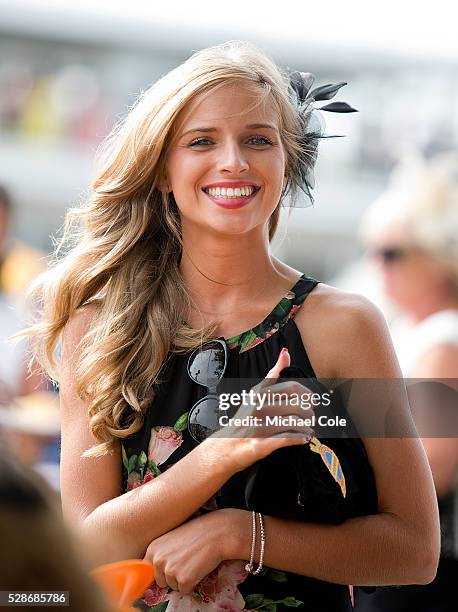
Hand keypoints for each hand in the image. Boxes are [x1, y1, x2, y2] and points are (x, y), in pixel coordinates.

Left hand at [145, 508, 240, 593]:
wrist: (216, 532)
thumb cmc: (196, 533)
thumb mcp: (171, 539)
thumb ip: (161, 554)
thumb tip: (154, 573)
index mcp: (152, 548)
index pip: (148, 570)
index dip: (161, 570)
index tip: (172, 565)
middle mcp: (158, 560)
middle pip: (161, 581)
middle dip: (173, 576)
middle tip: (186, 560)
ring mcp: (170, 570)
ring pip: (173, 586)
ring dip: (183, 578)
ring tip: (193, 561)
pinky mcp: (183, 579)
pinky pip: (185, 590)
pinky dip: (193, 582)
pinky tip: (198, 567)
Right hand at [202, 348, 314, 473]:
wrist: (225, 446)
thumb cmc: (243, 418)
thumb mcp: (255, 393)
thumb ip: (272, 374)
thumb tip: (285, 353)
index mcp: (259, 394)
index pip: (292, 388)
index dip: (307, 394)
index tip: (312, 400)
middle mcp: (259, 407)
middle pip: (298, 406)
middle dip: (309, 413)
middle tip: (310, 417)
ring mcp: (260, 426)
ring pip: (296, 423)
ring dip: (307, 428)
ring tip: (307, 430)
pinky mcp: (262, 444)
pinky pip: (289, 439)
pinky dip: (300, 439)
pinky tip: (302, 439)